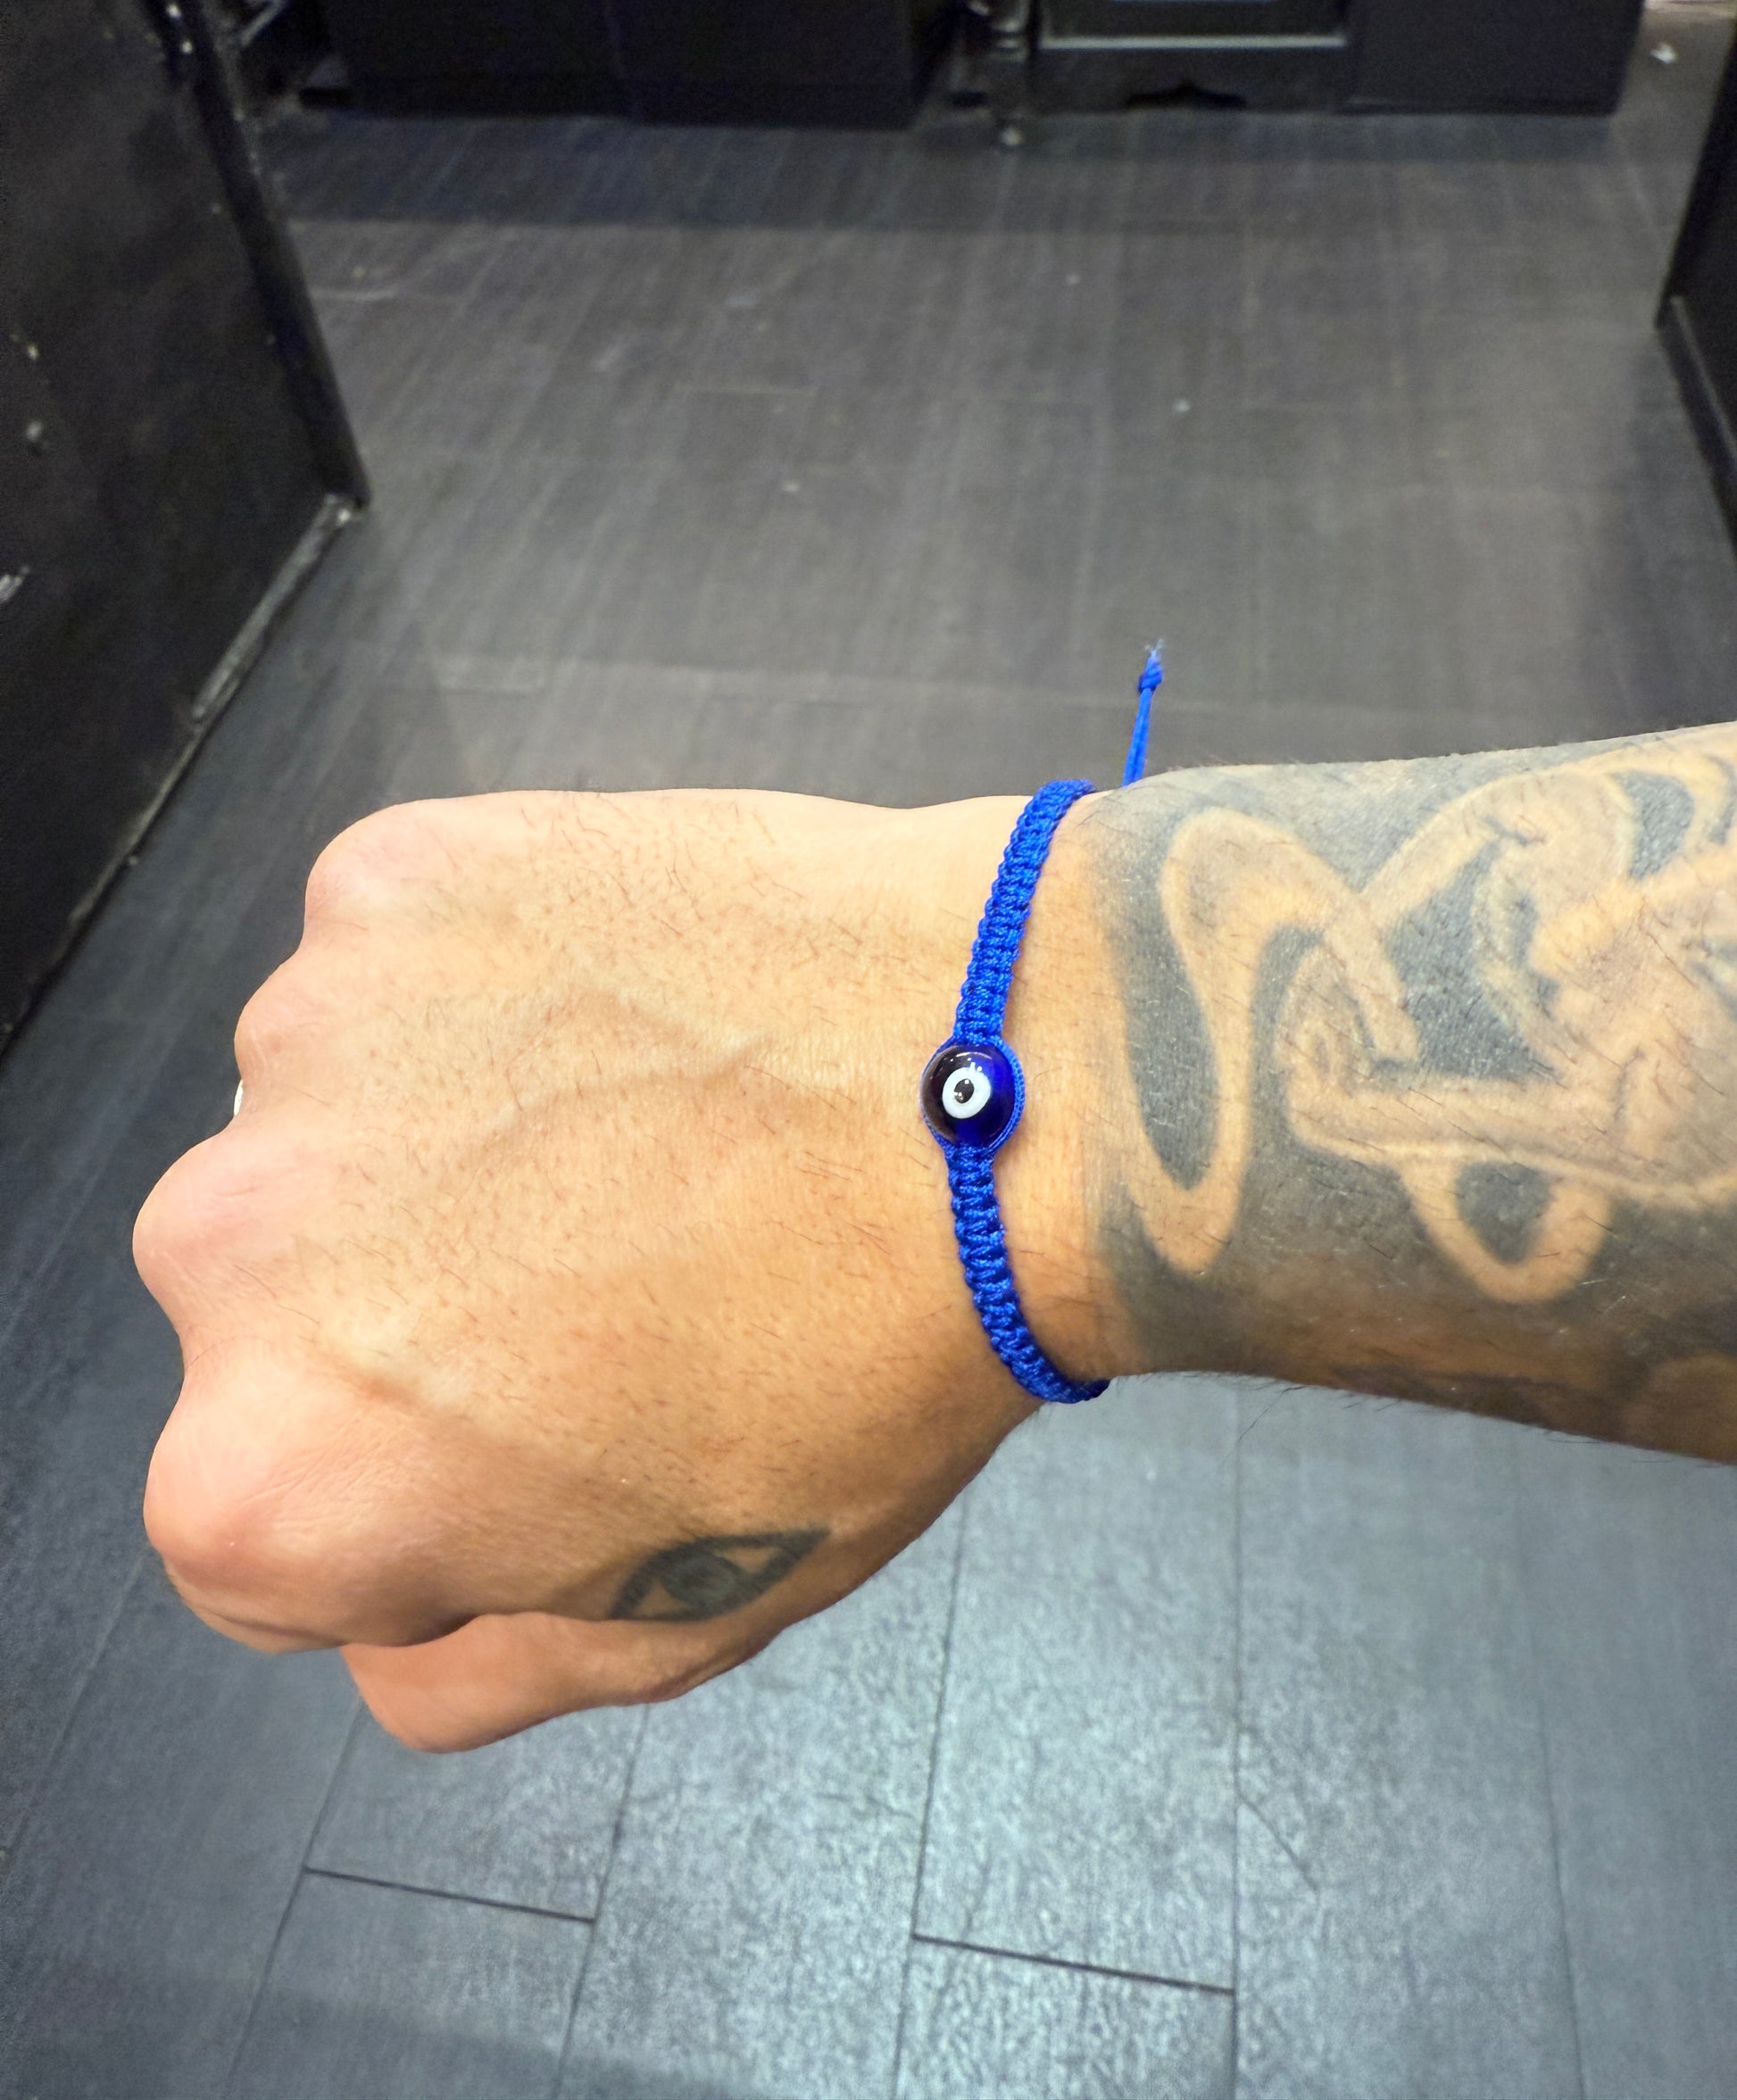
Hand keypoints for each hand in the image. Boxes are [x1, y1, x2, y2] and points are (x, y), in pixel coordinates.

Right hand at [134, 788, 1112, 1747]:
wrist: (1014, 1083)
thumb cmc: (867, 1362)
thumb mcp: (675, 1623)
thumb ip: (466, 1672)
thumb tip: (392, 1635)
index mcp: (270, 1477)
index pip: (259, 1534)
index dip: (415, 1504)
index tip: (550, 1438)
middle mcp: (225, 1245)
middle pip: (276, 1312)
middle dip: (403, 1313)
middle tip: (609, 1276)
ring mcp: (303, 1037)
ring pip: (334, 1126)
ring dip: (439, 1140)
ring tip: (642, 1136)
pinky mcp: (388, 878)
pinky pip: (403, 967)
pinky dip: (489, 992)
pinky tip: (635, 1019)